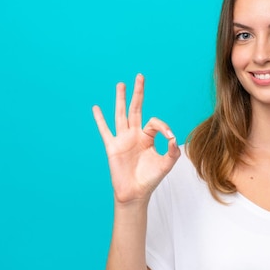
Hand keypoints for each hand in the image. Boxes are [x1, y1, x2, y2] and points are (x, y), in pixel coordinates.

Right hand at [92, 74, 180, 204]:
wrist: (135, 193)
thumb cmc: (150, 179)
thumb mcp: (166, 165)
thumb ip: (173, 151)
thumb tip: (173, 137)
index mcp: (148, 137)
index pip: (154, 122)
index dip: (163, 126)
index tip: (169, 136)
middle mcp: (134, 135)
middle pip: (136, 109)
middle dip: (138, 93)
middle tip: (140, 76)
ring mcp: (122, 139)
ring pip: (121, 114)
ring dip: (120, 99)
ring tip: (121, 84)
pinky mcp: (112, 147)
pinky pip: (105, 131)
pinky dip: (100, 120)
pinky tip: (96, 108)